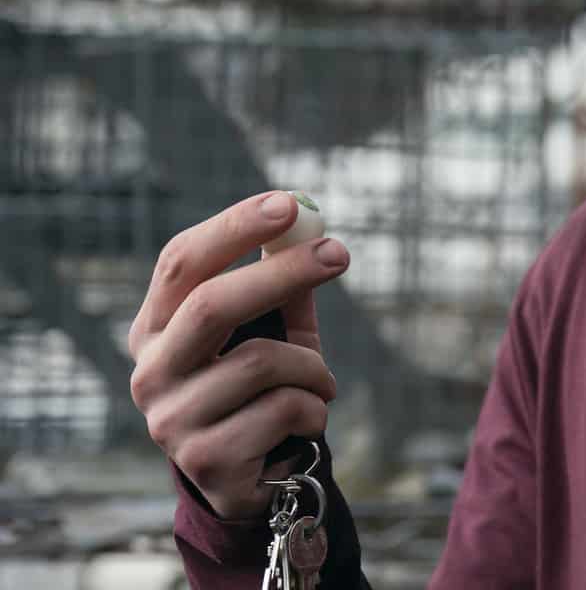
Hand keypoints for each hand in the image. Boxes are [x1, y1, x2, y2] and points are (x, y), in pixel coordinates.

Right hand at [127, 191, 348, 519]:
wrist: (255, 478)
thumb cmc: (262, 388)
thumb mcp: (273, 330)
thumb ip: (282, 283)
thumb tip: (308, 225)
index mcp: (156, 327)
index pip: (180, 262)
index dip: (233, 228)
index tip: (289, 204)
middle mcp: (150, 372)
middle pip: (210, 304)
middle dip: (281, 272)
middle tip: (338, 252)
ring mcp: (169, 420)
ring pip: (262, 361)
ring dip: (312, 366)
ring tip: (320, 383)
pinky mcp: (204, 460)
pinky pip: (284, 409)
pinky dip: (315, 406)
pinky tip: (307, 420)